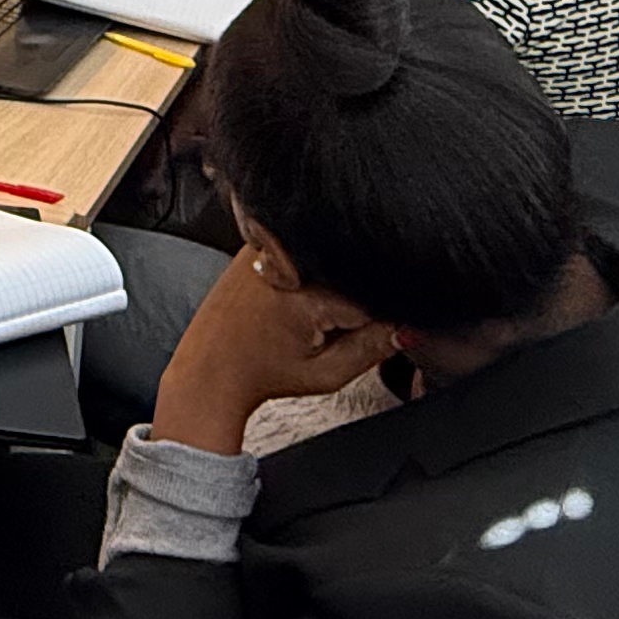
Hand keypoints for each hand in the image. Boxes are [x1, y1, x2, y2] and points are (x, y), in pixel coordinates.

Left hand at [151, 246, 397, 456]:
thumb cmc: (259, 375)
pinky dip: (309, 272)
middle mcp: (289, 259)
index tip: (355, 336)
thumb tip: (408, 328)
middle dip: (351, 301)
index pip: (372, 296)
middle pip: (350, 273)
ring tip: (298, 318)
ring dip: (329, 284)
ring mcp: (270, 246)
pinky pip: (302, 248)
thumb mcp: (324, 374)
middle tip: (320, 331)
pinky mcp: (257, 243)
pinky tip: (289, 301)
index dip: (373, 321)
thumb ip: (372, 349)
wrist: (210, 370)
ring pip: (329, 259)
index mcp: (308, 293)